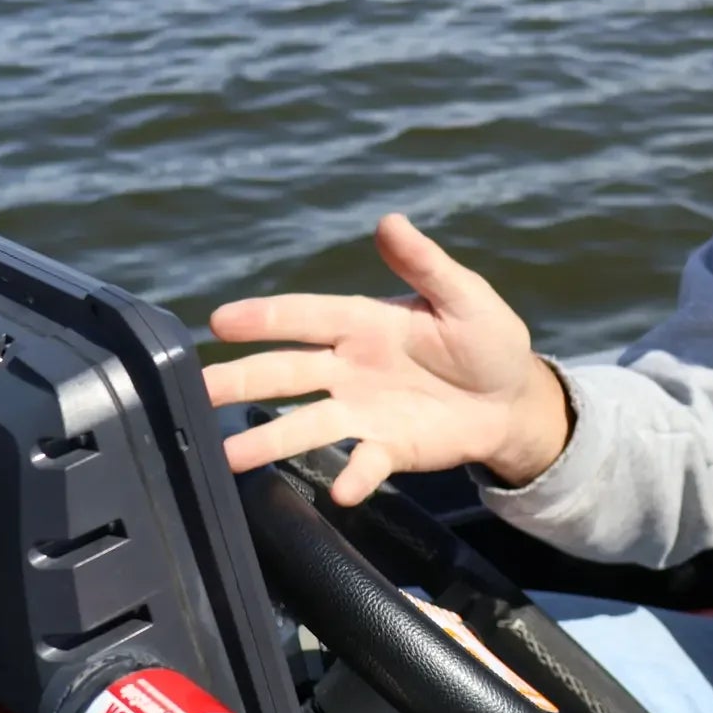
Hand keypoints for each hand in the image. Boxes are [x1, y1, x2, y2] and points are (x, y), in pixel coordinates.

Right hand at [201, 213, 571, 502]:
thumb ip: (426, 265)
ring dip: (270, 440)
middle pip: (285, 373)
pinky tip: (342, 490)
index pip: (304, 316)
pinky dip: (353, 476)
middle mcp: (349, 367)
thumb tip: (390, 221)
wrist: (514, 401)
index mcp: (363, 323)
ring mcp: (363, 411)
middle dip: (241, 379)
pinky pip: (363, 462)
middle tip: (198, 389)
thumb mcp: (464, 297)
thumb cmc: (486, 339)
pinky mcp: (388, 449)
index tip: (219, 322)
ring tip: (230, 457)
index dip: (264, 318)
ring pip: (305, 424)